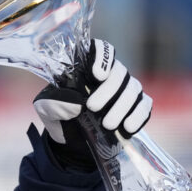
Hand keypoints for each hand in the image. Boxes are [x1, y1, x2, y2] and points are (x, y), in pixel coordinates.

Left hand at [33, 39, 151, 167]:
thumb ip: (56, 101)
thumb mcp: (46, 107)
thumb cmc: (58, 115)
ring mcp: (126, 90)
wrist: (70, 140)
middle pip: (119, 72)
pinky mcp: (136, 107)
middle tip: (92, 107)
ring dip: (121, 107)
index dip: (102, 57)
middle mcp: (110, 74)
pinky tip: (127, 127)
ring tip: (107, 125)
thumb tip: (77, 103)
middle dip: (108, 90)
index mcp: (87, 66)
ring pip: (133, 90)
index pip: (101, 50)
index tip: (97, 75)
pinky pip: (144, 106)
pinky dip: (138, 116)